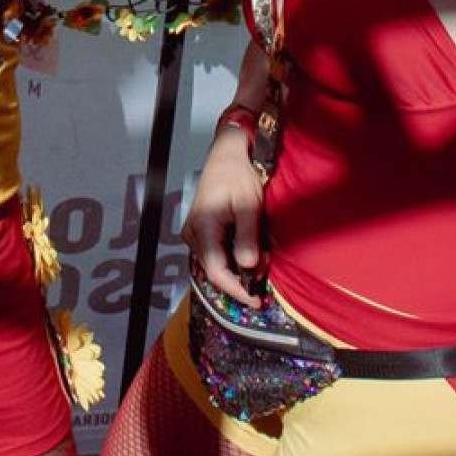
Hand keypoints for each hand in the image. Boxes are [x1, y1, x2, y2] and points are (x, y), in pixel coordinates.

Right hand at [186, 132, 266, 306]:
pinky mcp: (198, 229)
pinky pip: (212, 253)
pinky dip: (229, 259)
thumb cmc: (239, 176)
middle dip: (238, 281)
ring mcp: (193, 232)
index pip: (216, 271)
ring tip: (258, 268)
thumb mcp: (249, 205)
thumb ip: (247, 237)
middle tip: (263, 284)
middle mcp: (192, 233)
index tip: (256, 300)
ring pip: (213, 263)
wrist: (226, 155)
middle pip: (213, 269)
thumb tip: (249, 267)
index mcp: (203, 227)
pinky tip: (246, 255)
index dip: (236, 290)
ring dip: (235, 270)